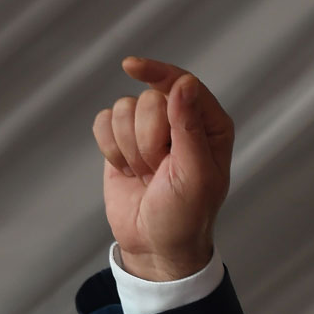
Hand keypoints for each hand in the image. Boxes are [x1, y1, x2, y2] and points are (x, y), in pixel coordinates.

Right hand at [92, 58, 233, 280]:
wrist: (155, 246)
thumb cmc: (184, 216)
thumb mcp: (195, 175)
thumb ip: (189, 128)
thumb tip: (183, 83)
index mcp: (210, 126)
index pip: (183, 83)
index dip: (158, 73)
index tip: (132, 67)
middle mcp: (180, 121)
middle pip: (148, 99)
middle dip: (147, 139)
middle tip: (159, 170)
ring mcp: (149, 130)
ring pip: (123, 109)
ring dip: (129, 148)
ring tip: (146, 174)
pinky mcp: (122, 141)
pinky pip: (103, 123)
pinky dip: (110, 149)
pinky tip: (126, 171)